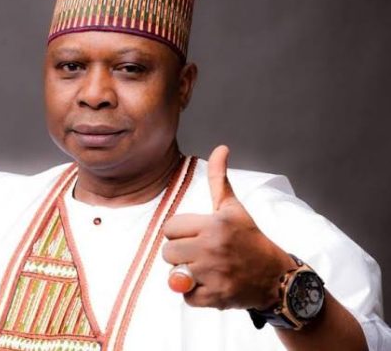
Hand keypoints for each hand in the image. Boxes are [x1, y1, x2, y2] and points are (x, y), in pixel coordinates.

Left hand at [162, 145, 295, 309]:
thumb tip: (221, 147)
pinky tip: (211, 284)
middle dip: (180, 253)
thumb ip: (219, 178)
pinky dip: (194, 293)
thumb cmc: (250, 238)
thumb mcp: (233, 207)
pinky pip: (185, 296)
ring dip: (186, 273)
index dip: (179, 232)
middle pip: (168, 252)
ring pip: (174, 274)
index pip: (169, 228)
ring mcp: (214, 274)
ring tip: (205, 268)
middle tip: (199, 253)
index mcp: (214, 224)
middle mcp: (212, 248)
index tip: (194, 235)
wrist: (276, 277)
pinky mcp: (216, 298)